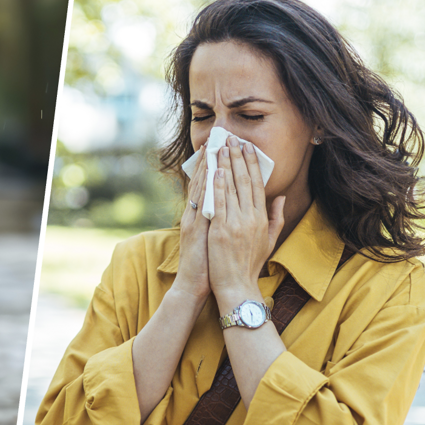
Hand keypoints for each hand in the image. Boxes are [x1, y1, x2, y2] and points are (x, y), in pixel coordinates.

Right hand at [172, 150, 211, 299]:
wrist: (193, 286)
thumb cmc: (208, 265)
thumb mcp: (215, 239)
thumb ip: (221, 221)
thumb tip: (232, 208)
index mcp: (201, 216)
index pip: (208, 186)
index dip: (214, 166)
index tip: (221, 147)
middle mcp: (194, 215)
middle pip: (201, 181)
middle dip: (209, 159)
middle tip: (216, 138)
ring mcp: (192, 220)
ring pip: (199, 188)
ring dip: (205, 167)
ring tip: (212, 146)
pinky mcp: (193, 229)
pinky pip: (200, 204)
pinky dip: (204, 187)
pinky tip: (211, 172)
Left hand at [208, 135, 285, 305]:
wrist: (237, 286)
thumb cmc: (251, 265)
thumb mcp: (269, 241)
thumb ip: (276, 217)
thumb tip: (281, 196)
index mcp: (262, 219)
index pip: (257, 184)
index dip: (252, 164)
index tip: (248, 148)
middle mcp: (250, 218)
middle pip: (245, 181)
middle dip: (238, 158)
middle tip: (232, 139)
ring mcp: (235, 224)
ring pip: (231, 188)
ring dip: (226, 165)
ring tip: (221, 147)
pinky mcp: (220, 230)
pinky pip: (219, 203)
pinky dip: (217, 186)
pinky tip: (215, 171)